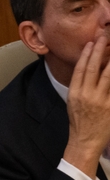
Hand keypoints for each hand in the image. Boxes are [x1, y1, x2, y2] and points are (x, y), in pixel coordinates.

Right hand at [64, 34, 109, 177]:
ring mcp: (99, 100)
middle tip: (104, 38)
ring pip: (107, 74)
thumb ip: (81, 87)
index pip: (80, 69)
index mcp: (74, 93)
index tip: (91, 43)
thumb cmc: (80, 122)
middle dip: (98, 51)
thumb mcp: (74, 103)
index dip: (86, 55)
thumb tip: (91, 71)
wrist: (84, 141)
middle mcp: (86, 95)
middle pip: (92, 68)